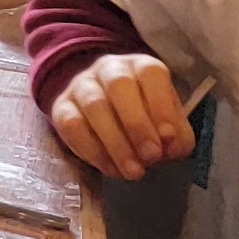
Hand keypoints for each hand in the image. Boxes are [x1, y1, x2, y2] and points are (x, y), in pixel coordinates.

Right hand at [48, 49, 194, 178]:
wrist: (102, 104)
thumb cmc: (144, 114)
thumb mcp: (167, 120)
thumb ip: (177, 135)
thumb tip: (171, 148)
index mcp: (142, 67)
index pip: (150, 74)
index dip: (161, 106)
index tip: (168, 139)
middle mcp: (110, 69)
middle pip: (119, 86)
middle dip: (137, 125)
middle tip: (151, 158)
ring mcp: (82, 86)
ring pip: (94, 106)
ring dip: (116, 143)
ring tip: (133, 172)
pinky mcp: (61, 107)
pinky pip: (72, 125)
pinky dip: (93, 151)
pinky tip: (111, 169)